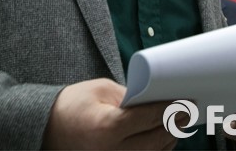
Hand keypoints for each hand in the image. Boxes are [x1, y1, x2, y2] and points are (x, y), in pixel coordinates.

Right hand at [42, 78, 181, 149]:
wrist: (46, 128)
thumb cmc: (72, 105)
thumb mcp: (101, 90)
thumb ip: (130, 96)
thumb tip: (157, 100)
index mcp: (108, 127)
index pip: (149, 118)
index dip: (171, 109)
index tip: (187, 101)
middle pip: (157, 140)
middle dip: (176, 124)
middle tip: (188, 111)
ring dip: (170, 139)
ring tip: (180, 123)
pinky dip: (157, 150)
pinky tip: (164, 138)